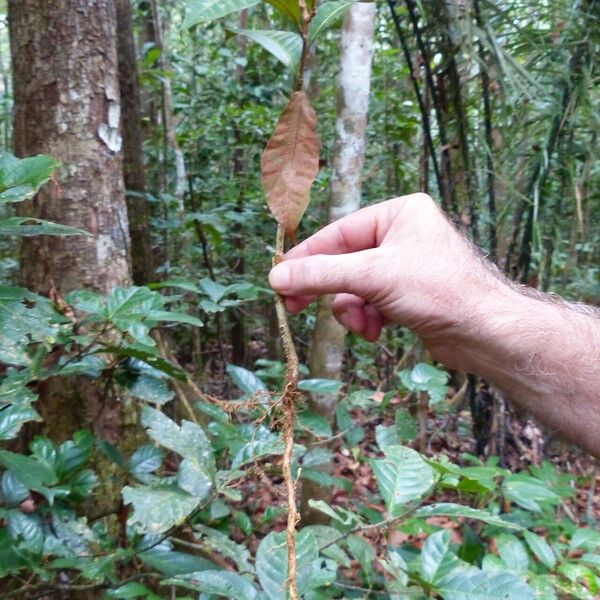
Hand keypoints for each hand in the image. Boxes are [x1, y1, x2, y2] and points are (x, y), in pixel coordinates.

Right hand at [268, 193, 505, 366]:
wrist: (485, 332)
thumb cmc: (436, 290)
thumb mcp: (372, 276)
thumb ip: (321, 274)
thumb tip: (276, 277)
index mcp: (398, 213)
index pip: (338, 233)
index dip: (306, 257)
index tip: (279, 279)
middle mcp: (401, 235)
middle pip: (344, 262)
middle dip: (329, 289)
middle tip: (293, 307)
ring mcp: (404, 266)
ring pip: (355, 287)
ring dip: (353, 310)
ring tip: (365, 325)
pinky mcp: (407, 295)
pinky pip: (371, 302)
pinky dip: (368, 318)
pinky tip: (379, 331)